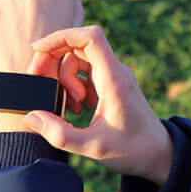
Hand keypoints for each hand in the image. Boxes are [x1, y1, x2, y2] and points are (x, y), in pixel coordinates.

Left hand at [0, 0, 84, 120]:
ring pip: (13, 3)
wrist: (27, 81)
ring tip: (19, 42)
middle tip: (34, 31)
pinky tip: (6, 42)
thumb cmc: (57, 59)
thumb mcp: (74, 32)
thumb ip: (75, 8)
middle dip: (33, 6)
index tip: (51, 11)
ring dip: (15, 15)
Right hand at [22, 25, 173, 185]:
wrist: (158, 154)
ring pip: (77, 61)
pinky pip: (83, 75)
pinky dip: (72, 87)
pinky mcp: (109, 86)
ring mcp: (112, 77)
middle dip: (53, 61)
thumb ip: (60, 134)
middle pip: (77, 47)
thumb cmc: (133, 151)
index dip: (62, 36)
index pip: (90, 37)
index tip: (38, 50)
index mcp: (114, 79)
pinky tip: (75, 110)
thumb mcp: (93, 148)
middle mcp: (114, 72)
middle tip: (40, 84)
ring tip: (69, 108)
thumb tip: (32, 118)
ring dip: (63, 79)